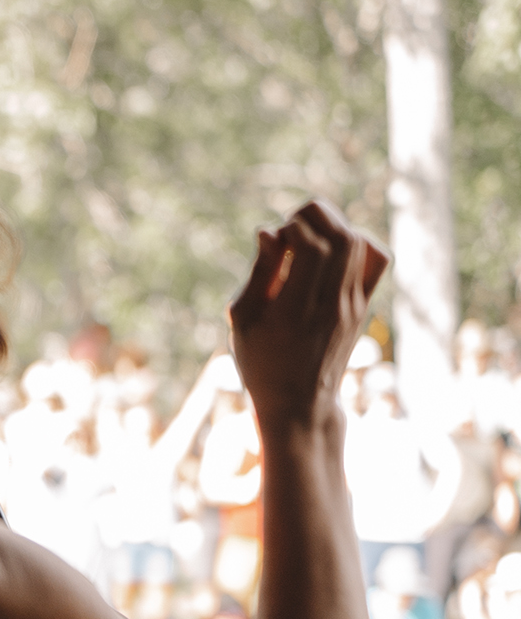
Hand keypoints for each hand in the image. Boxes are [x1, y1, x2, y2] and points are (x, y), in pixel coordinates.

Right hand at [227, 200, 388, 434]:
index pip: (311, 246)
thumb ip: (259, 273)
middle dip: (315, 217)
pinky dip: (357, 242)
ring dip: (334, 227)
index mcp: (295, 309)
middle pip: (341, 237)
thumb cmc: (261, 361)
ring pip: (358, 243)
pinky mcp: (363, 305)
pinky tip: (333, 250)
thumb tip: (269, 230)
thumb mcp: (244, 320)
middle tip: (290, 227)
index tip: (273, 237)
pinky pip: (374, 259)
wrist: (300, 401)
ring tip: (307, 237)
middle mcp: (332, 304)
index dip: (292, 227)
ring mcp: (353, 304)